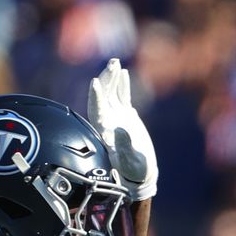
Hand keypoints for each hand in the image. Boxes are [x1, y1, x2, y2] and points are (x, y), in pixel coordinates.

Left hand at [88, 58, 157, 200]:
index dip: (96, 96)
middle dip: (106, 80)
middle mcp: (107, 120)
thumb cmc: (133, 169)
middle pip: (103, 96)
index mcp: (104, 130)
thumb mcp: (130, 160)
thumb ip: (124, 146)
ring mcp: (116, 116)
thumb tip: (120, 130)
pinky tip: (123, 73)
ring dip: (112, 78)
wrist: (139, 172)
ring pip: (111, 93)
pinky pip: (122, 97)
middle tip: (112, 65)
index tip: (96, 83)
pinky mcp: (126, 115)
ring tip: (116, 63)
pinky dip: (122, 85)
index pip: (96, 109)